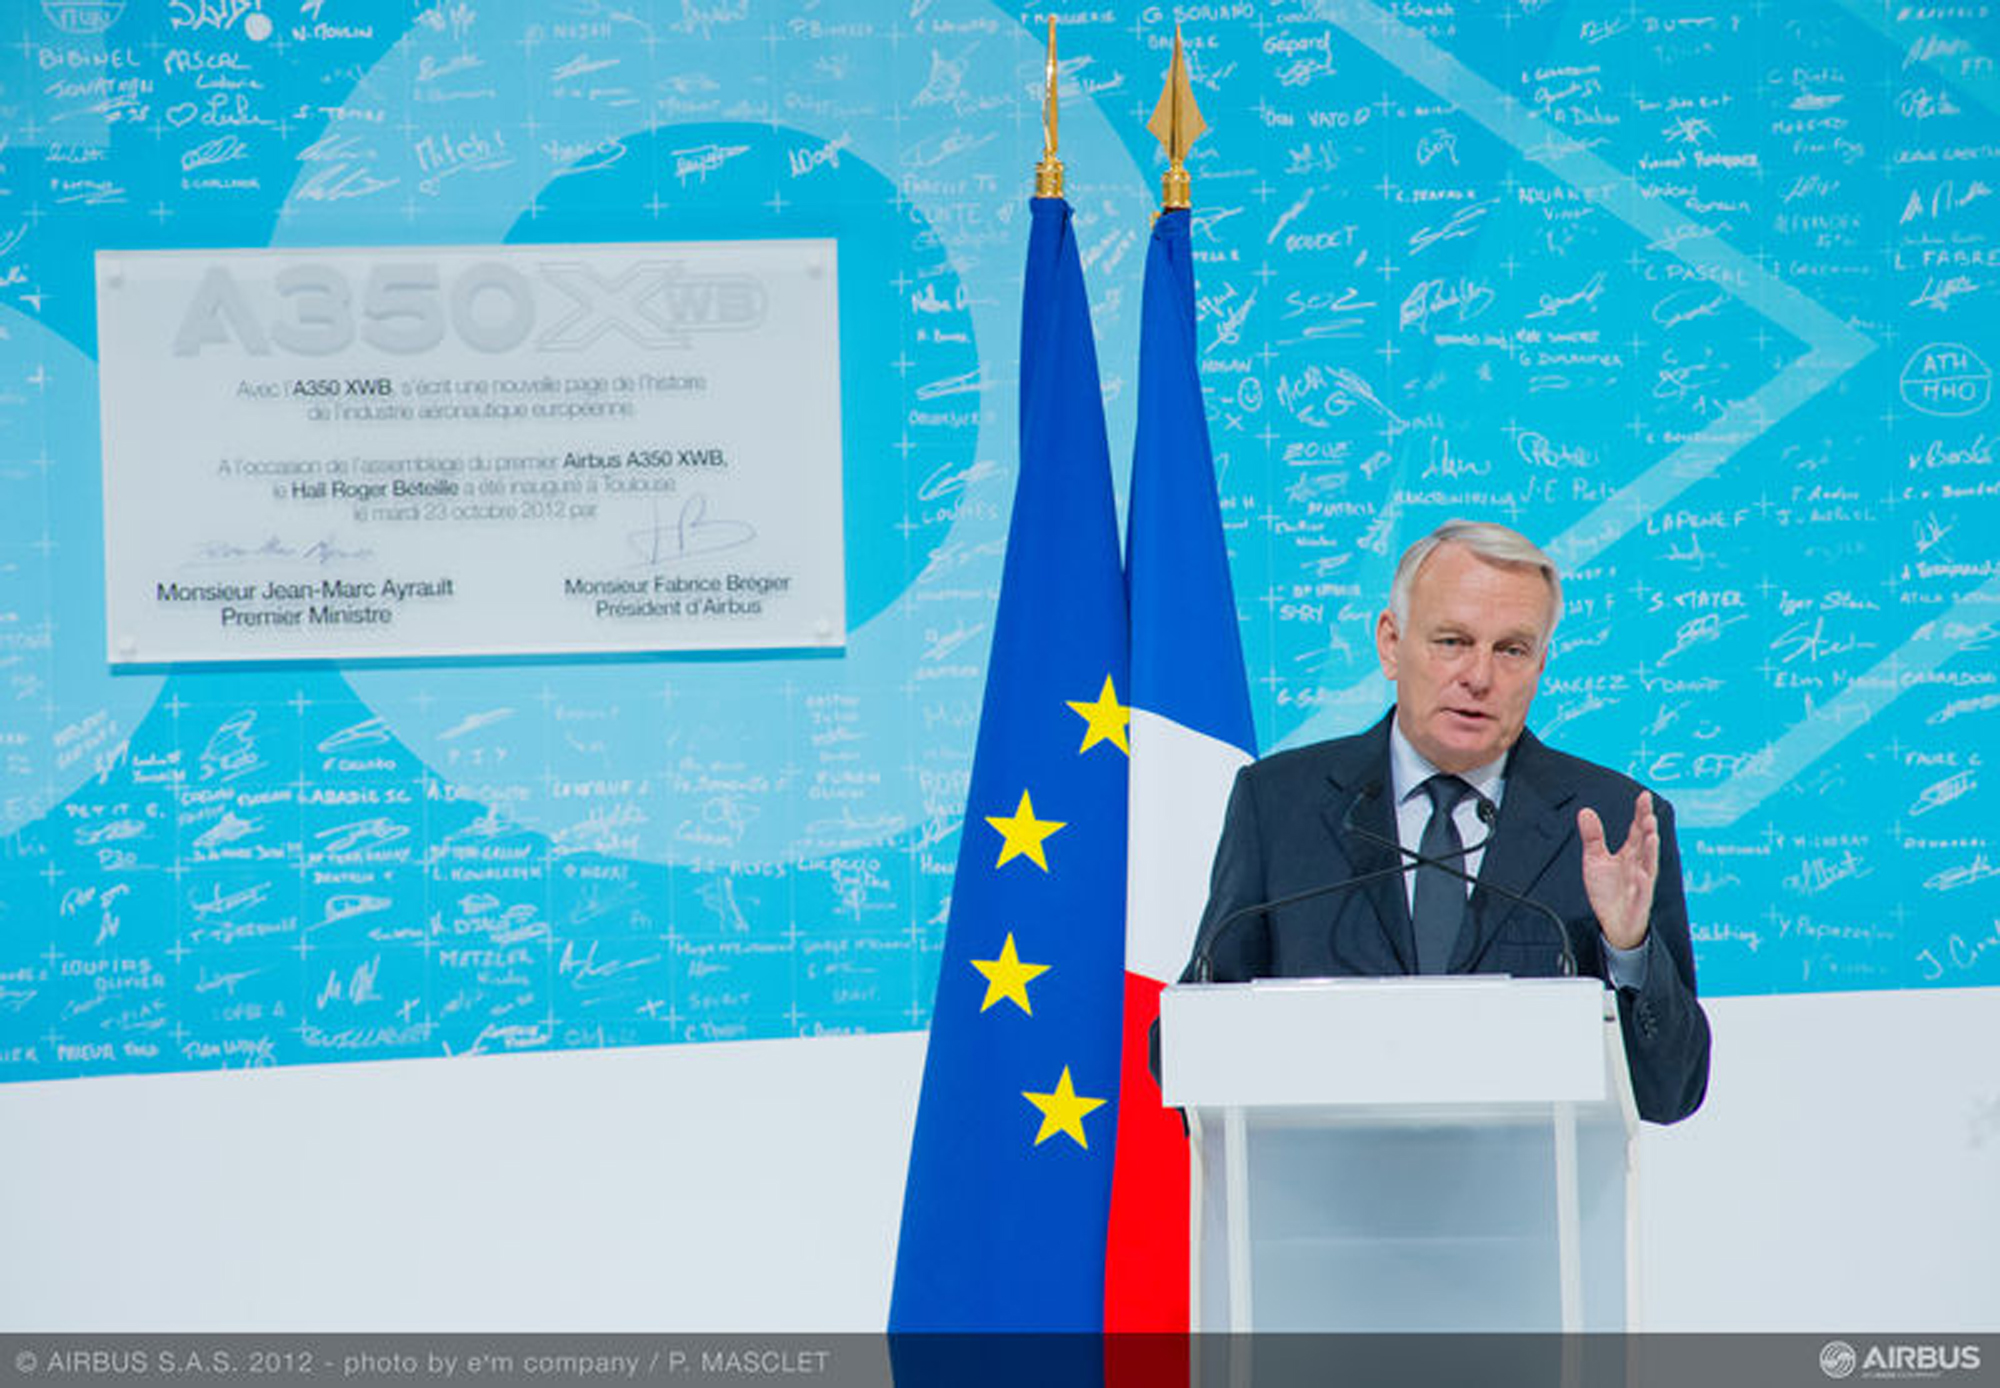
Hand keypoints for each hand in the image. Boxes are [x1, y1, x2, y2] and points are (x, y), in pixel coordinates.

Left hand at [1577, 790, 1657, 951]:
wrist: (1614, 923)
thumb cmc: (1608, 891)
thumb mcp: (1595, 860)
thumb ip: (1593, 837)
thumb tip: (1585, 811)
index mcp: (1630, 853)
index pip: (1637, 829)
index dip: (1641, 813)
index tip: (1644, 796)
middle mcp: (1639, 865)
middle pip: (1645, 843)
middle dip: (1648, 829)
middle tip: (1648, 813)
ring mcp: (1642, 883)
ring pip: (1649, 864)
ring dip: (1651, 851)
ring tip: (1651, 836)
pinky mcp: (1640, 901)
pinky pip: (1643, 892)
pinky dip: (1643, 883)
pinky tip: (1641, 873)